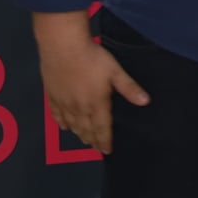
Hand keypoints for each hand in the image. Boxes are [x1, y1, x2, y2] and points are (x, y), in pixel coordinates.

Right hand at [39, 32, 148, 154]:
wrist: (62, 47)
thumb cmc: (91, 57)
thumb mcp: (115, 71)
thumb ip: (129, 88)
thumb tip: (145, 101)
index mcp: (96, 103)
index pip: (102, 128)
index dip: (105, 140)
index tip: (107, 150)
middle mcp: (79, 107)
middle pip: (86, 128)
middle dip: (92, 139)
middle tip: (96, 147)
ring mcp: (63, 102)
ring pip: (71, 123)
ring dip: (78, 133)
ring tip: (84, 139)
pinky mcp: (52, 94)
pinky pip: (56, 114)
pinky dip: (61, 122)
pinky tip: (64, 126)